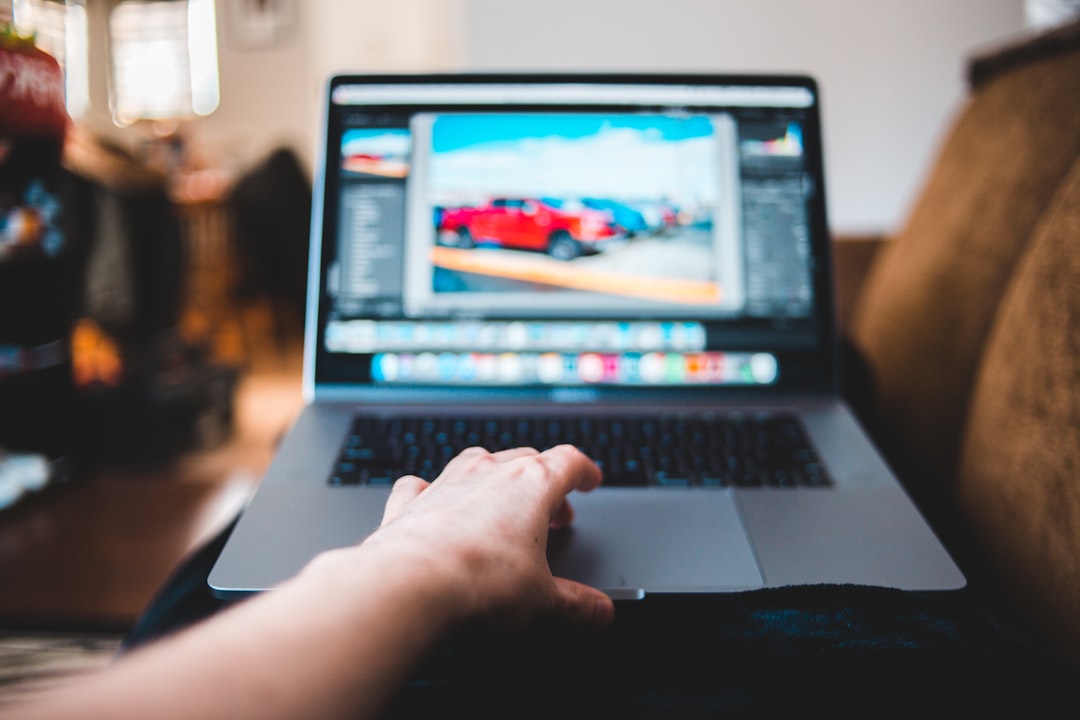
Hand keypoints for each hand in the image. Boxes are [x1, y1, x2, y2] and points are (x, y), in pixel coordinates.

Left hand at [366, 444, 614, 629]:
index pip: (568, 461)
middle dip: (544, 482)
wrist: (406, 586)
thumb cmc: (477, 584)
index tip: (590, 480)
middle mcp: (486, 474)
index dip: (585, 471)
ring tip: (500, 505)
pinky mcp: (408, 504)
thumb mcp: (543, 602)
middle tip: (553, 513)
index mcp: (530, 485)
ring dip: (494, 480)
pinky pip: (422, 485)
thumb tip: (599, 611)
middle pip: (525, 460)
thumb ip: (576, 605)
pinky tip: (433, 504)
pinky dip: (433, 492)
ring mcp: (444, 484)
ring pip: (476, 462)